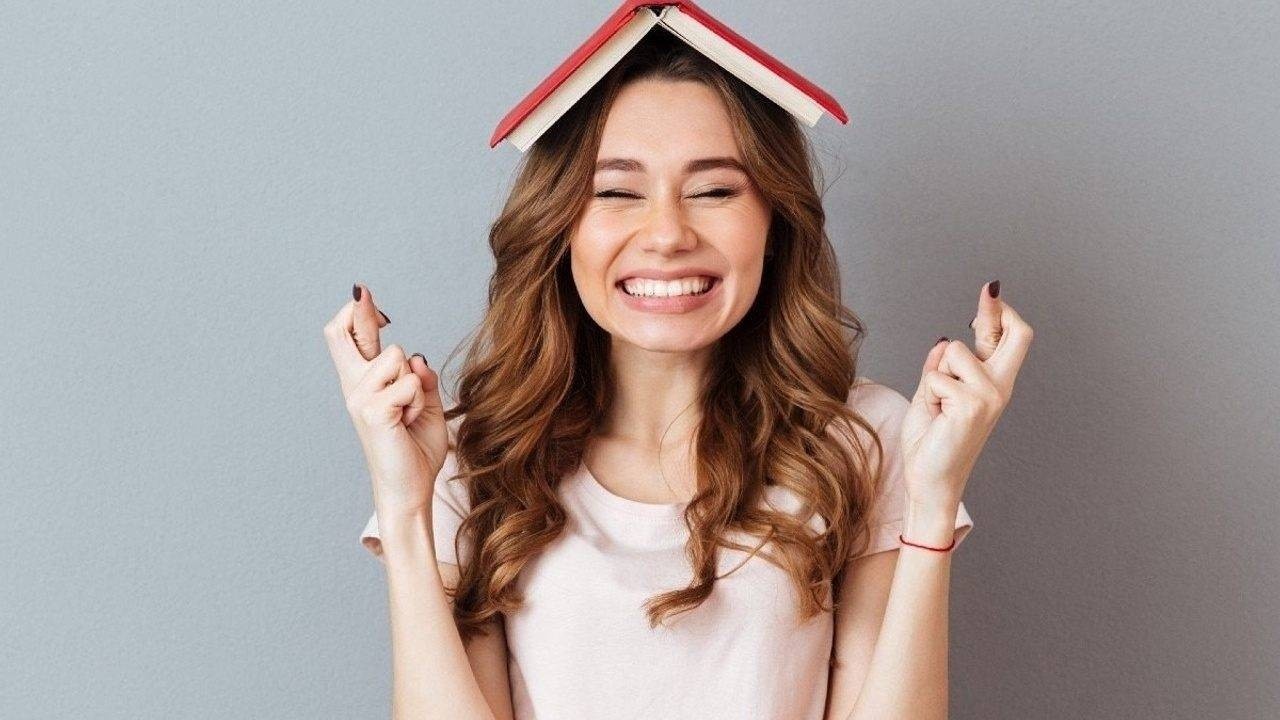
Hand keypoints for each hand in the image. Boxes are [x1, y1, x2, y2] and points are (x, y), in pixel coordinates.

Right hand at [322, 283, 447, 513]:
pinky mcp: (373, 412)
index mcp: (362, 384)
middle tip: (363, 291)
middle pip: (339, 333)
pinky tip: (409, 422)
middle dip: (358, 310)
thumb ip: (420, 377)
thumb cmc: (414, 447)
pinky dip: (419, 400)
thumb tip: (415, 356)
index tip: (365, 296)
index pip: (345, 338)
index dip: (355, 312)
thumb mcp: (424, 403)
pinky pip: (409, 383)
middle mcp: (353, 387)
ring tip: (410, 411)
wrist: (410, 487)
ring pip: (397, 357)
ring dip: (415, 382)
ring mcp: (359, 399)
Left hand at [900, 280, 1033, 506]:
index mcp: (993, 385)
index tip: (990, 291)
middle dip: (997, 311)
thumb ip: (942, 369)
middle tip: (988, 292)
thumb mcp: (933, 395)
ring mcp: (990, 396)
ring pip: (955, 351)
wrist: (928, 479)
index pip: (1006, 341)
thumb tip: (945, 341)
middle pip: (1017, 336)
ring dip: (937, 372)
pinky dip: (929, 392)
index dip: (998, 313)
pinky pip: (938, 376)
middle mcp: (999, 388)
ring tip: (938, 403)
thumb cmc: (931, 442)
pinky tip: (937, 415)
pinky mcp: (973, 404)